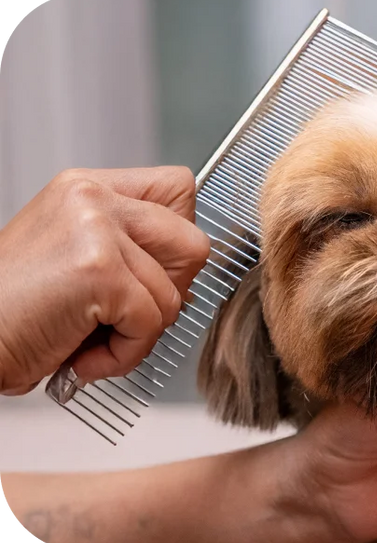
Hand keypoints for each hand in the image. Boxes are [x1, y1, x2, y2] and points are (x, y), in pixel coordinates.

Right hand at [0, 167, 209, 394]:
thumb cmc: (14, 312)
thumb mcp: (74, 257)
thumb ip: (129, 250)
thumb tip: (186, 276)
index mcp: (87, 189)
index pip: (178, 188)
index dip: (178, 240)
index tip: (152, 270)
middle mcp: (93, 198)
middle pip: (193, 242)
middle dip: (170, 292)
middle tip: (124, 312)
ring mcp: (97, 230)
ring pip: (175, 294)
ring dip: (140, 334)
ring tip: (92, 338)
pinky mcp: (100, 270)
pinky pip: (152, 323)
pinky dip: (125, 354)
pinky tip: (84, 354)